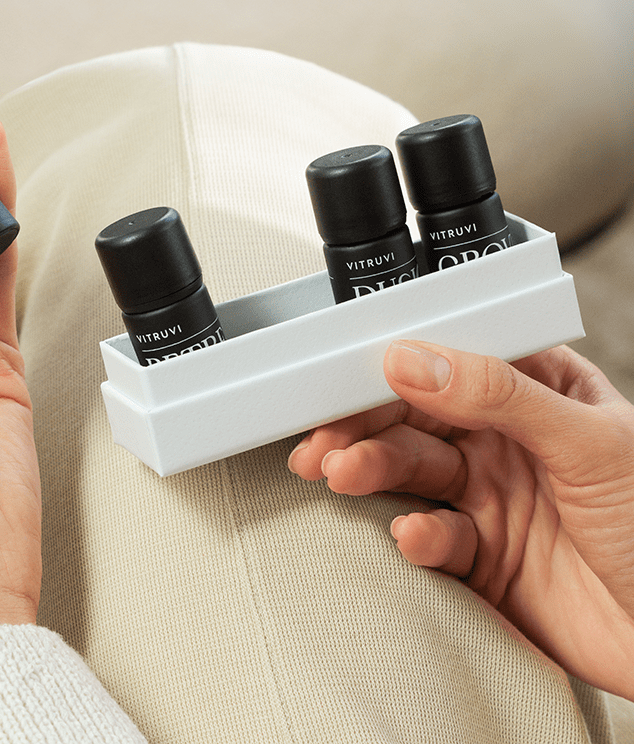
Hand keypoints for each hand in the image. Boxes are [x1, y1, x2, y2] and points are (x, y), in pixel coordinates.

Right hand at [289, 340, 633, 699]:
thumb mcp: (588, 443)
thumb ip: (498, 394)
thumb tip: (415, 360)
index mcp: (537, 390)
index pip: (451, 363)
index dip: (396, 368)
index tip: (347, 380)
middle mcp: (506, 438)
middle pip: (416, 418)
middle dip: (364, 427)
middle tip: (327, 442)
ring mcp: (490, 496)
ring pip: (411, 472)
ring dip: (372, 471)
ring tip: (345, 475)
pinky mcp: (479, 555)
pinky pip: (429, 536)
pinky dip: (414, 535)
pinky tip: (415, 534)